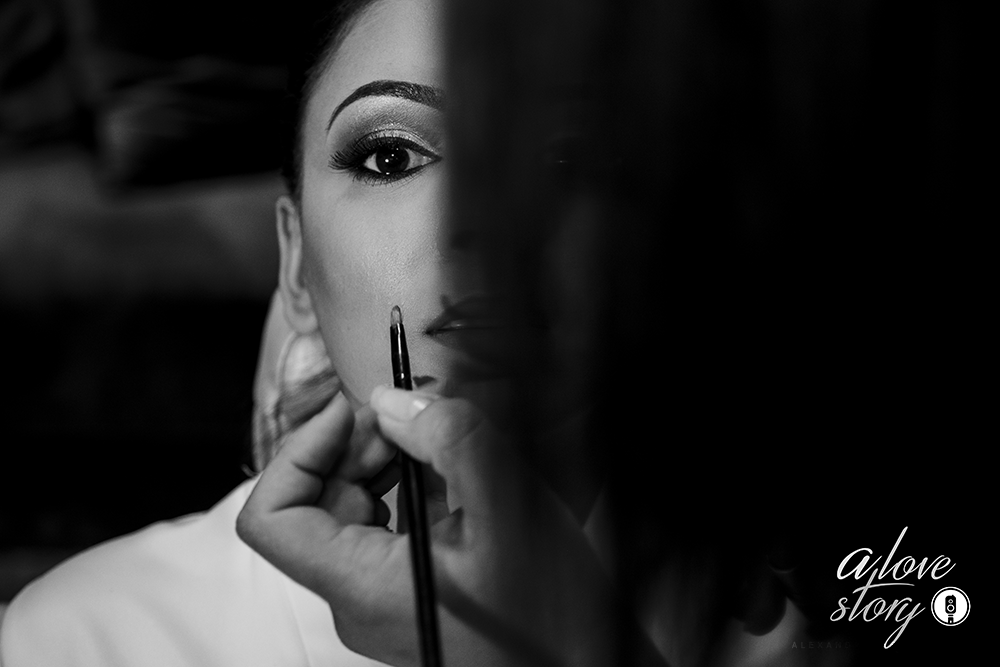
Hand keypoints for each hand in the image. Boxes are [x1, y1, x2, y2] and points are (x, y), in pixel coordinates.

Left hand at [237, 387, 624, 666]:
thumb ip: (452, 444)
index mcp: (361, 585)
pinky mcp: (404, 584)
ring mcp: (378, 592)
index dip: (299, 451)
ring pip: (347, 506)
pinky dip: (405, 482)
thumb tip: (393, 400)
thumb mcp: (512, 514)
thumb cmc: (550, 613)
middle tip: (410, 414)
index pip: (269, 518)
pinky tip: (449, 470)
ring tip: (435, 438)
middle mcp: (356, 594)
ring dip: (381, 458)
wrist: (577, 663)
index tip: (351, 413)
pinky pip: (381, 521)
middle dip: (353, 444)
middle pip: (312, 500)